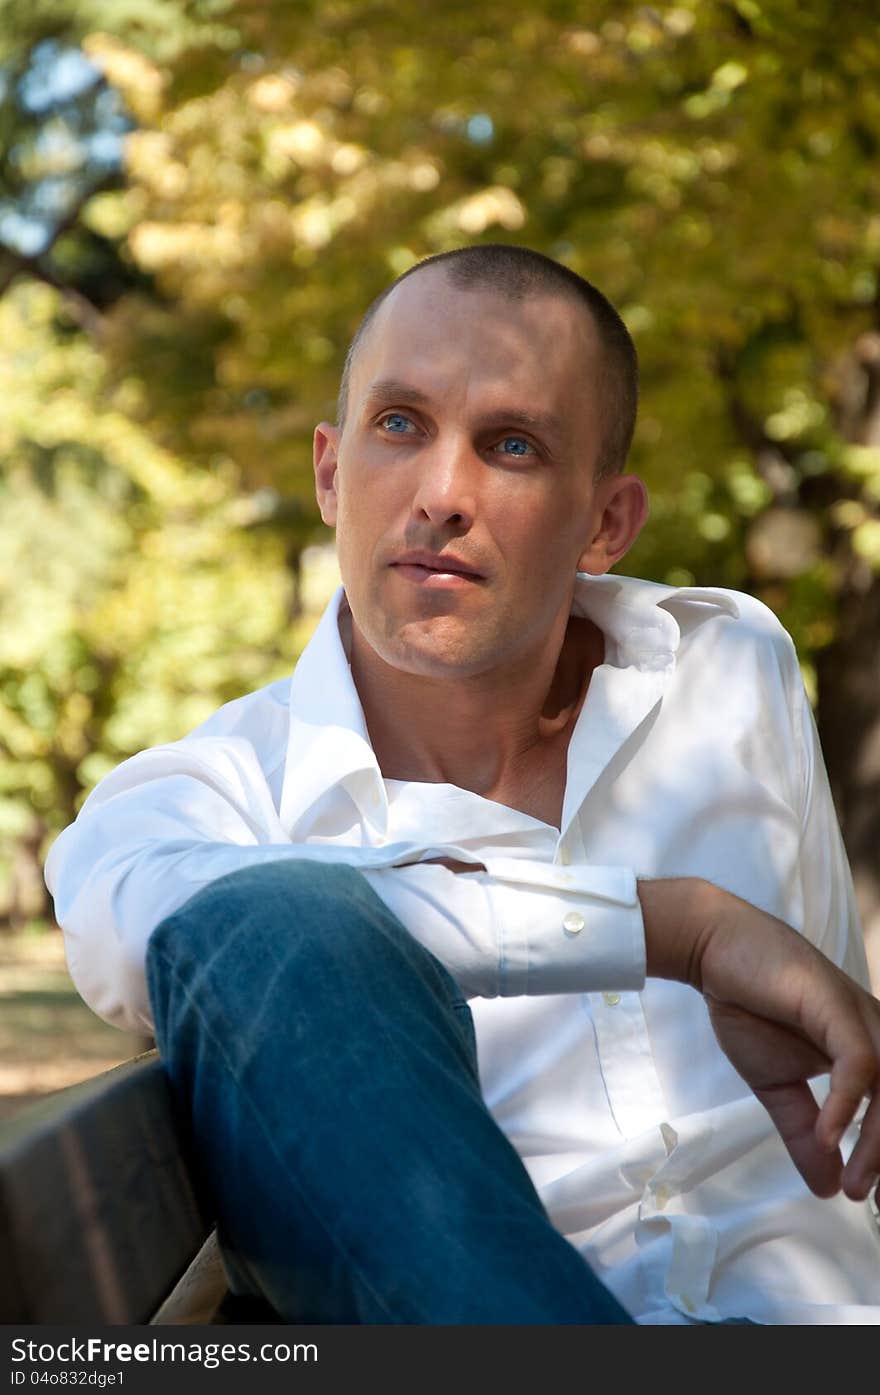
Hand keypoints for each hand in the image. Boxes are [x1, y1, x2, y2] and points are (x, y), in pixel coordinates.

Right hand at [639, 877, 879, 1203]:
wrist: (714, 951)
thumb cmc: (748, 1005)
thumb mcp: (776, 1086)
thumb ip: (803, 1133)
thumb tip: (825, 1188)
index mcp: (869, 1051)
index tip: (869, 1198)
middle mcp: (875, 1033)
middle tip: (863, 1197)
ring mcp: (860, 1017)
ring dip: (877, 1142)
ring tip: (853, 1181)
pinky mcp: (834, 1005)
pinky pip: (859, 1063)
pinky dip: (847, 1104)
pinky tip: (829, 1135)